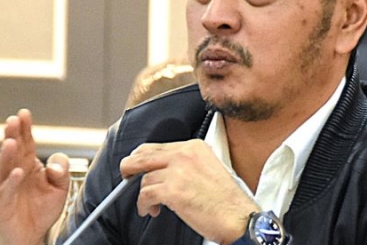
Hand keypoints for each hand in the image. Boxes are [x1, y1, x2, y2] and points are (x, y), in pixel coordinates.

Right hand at [0, 109, 69, 244]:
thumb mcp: (60, 189)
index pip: (26, 141)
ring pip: (4, 166)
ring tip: (11, 142)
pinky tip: (18, 172)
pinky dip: (12, 181)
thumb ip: (62, 172)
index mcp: (28, 164)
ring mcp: (6, 186)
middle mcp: (15, 171)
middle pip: (12, 149)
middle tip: (13, 121)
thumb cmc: (39, 211)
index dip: (25, 127)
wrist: (28, 236)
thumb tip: (57, 163)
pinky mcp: (2, 202)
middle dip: (12, 134)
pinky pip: (6, 190)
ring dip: (7, 154)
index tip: (24, 114)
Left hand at [120, 139, 257, 244]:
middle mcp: (184, 154)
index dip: (142, 158)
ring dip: (143, 194)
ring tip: (150, 205)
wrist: (239, 218)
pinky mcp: (172, 190)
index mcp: (194, 147)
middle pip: (143, 155)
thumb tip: (161, 170)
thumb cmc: (227, 200)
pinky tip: (150, 210)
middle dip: (130, 167)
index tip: (137, 167)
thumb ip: (185, 164)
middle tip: (127, 177)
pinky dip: (144, 204)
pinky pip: (145, 194)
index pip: (156, 147)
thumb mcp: (209, 168)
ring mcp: (177, 171)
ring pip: (144, 179)